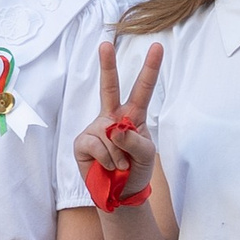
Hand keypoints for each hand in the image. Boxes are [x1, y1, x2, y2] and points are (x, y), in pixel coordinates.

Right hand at [75, 36, 162, 200]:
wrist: (121, 194)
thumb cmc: (136, 170)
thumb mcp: (146, 155)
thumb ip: (136, 141)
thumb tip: (115, 129)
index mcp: (133, 115)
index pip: (142, 89)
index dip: (150, 68)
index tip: (157, 46)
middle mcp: (112, 117)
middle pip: (109, 87)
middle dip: (107, 65)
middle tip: (104, 44)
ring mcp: (96, 128)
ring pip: (109, 134)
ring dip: (119, 156)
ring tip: (121, 166)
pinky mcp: (83, 143)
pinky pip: (97, 146)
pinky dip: (107, 160)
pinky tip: (109, 168)